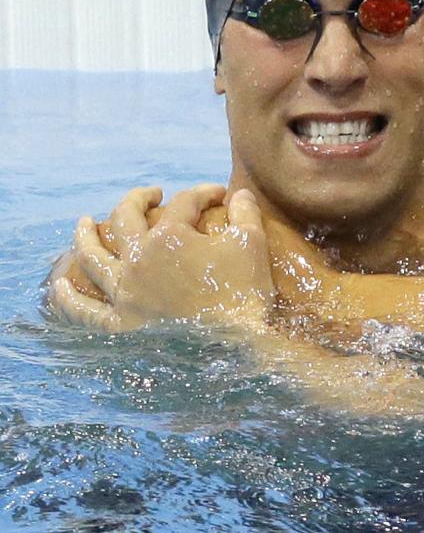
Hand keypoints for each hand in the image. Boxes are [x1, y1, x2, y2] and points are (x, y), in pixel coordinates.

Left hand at [45, 185, 272, 331]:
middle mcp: (138, 259)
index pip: (184, 202)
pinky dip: (69, 299)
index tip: (220, 195)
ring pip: (93, 258)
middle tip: (153, 194)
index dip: (204, 193)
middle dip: (139, 198)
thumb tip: (239, 192)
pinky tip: (58, 286)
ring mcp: (124, 293)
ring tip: (83, 223)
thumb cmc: (244, 291)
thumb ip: (244, 211)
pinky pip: (86, 310)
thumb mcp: (252, 242)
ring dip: (85, 237)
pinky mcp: (120, 324)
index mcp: (169, 236)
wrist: (236, 344)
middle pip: (126, 217)